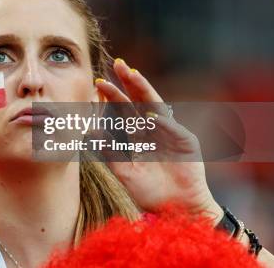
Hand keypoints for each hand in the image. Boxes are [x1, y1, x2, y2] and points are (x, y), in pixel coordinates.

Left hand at [95, 59, 221, 220]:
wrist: (176, 209)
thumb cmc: (149, 191)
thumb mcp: (124, 171)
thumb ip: (108, 152)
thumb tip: (88, 132)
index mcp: (137, 133)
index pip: (123, 109)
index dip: (111, 96)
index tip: (97, 83)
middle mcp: (152, 128)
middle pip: (138, 99)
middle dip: (128, 81)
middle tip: (117, 64)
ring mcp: (169, 132)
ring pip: (155, 106)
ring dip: (145, 90)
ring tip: (133, 74)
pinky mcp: (185, 141)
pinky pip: (171, 128)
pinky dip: (161, 121)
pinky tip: (149, 115)